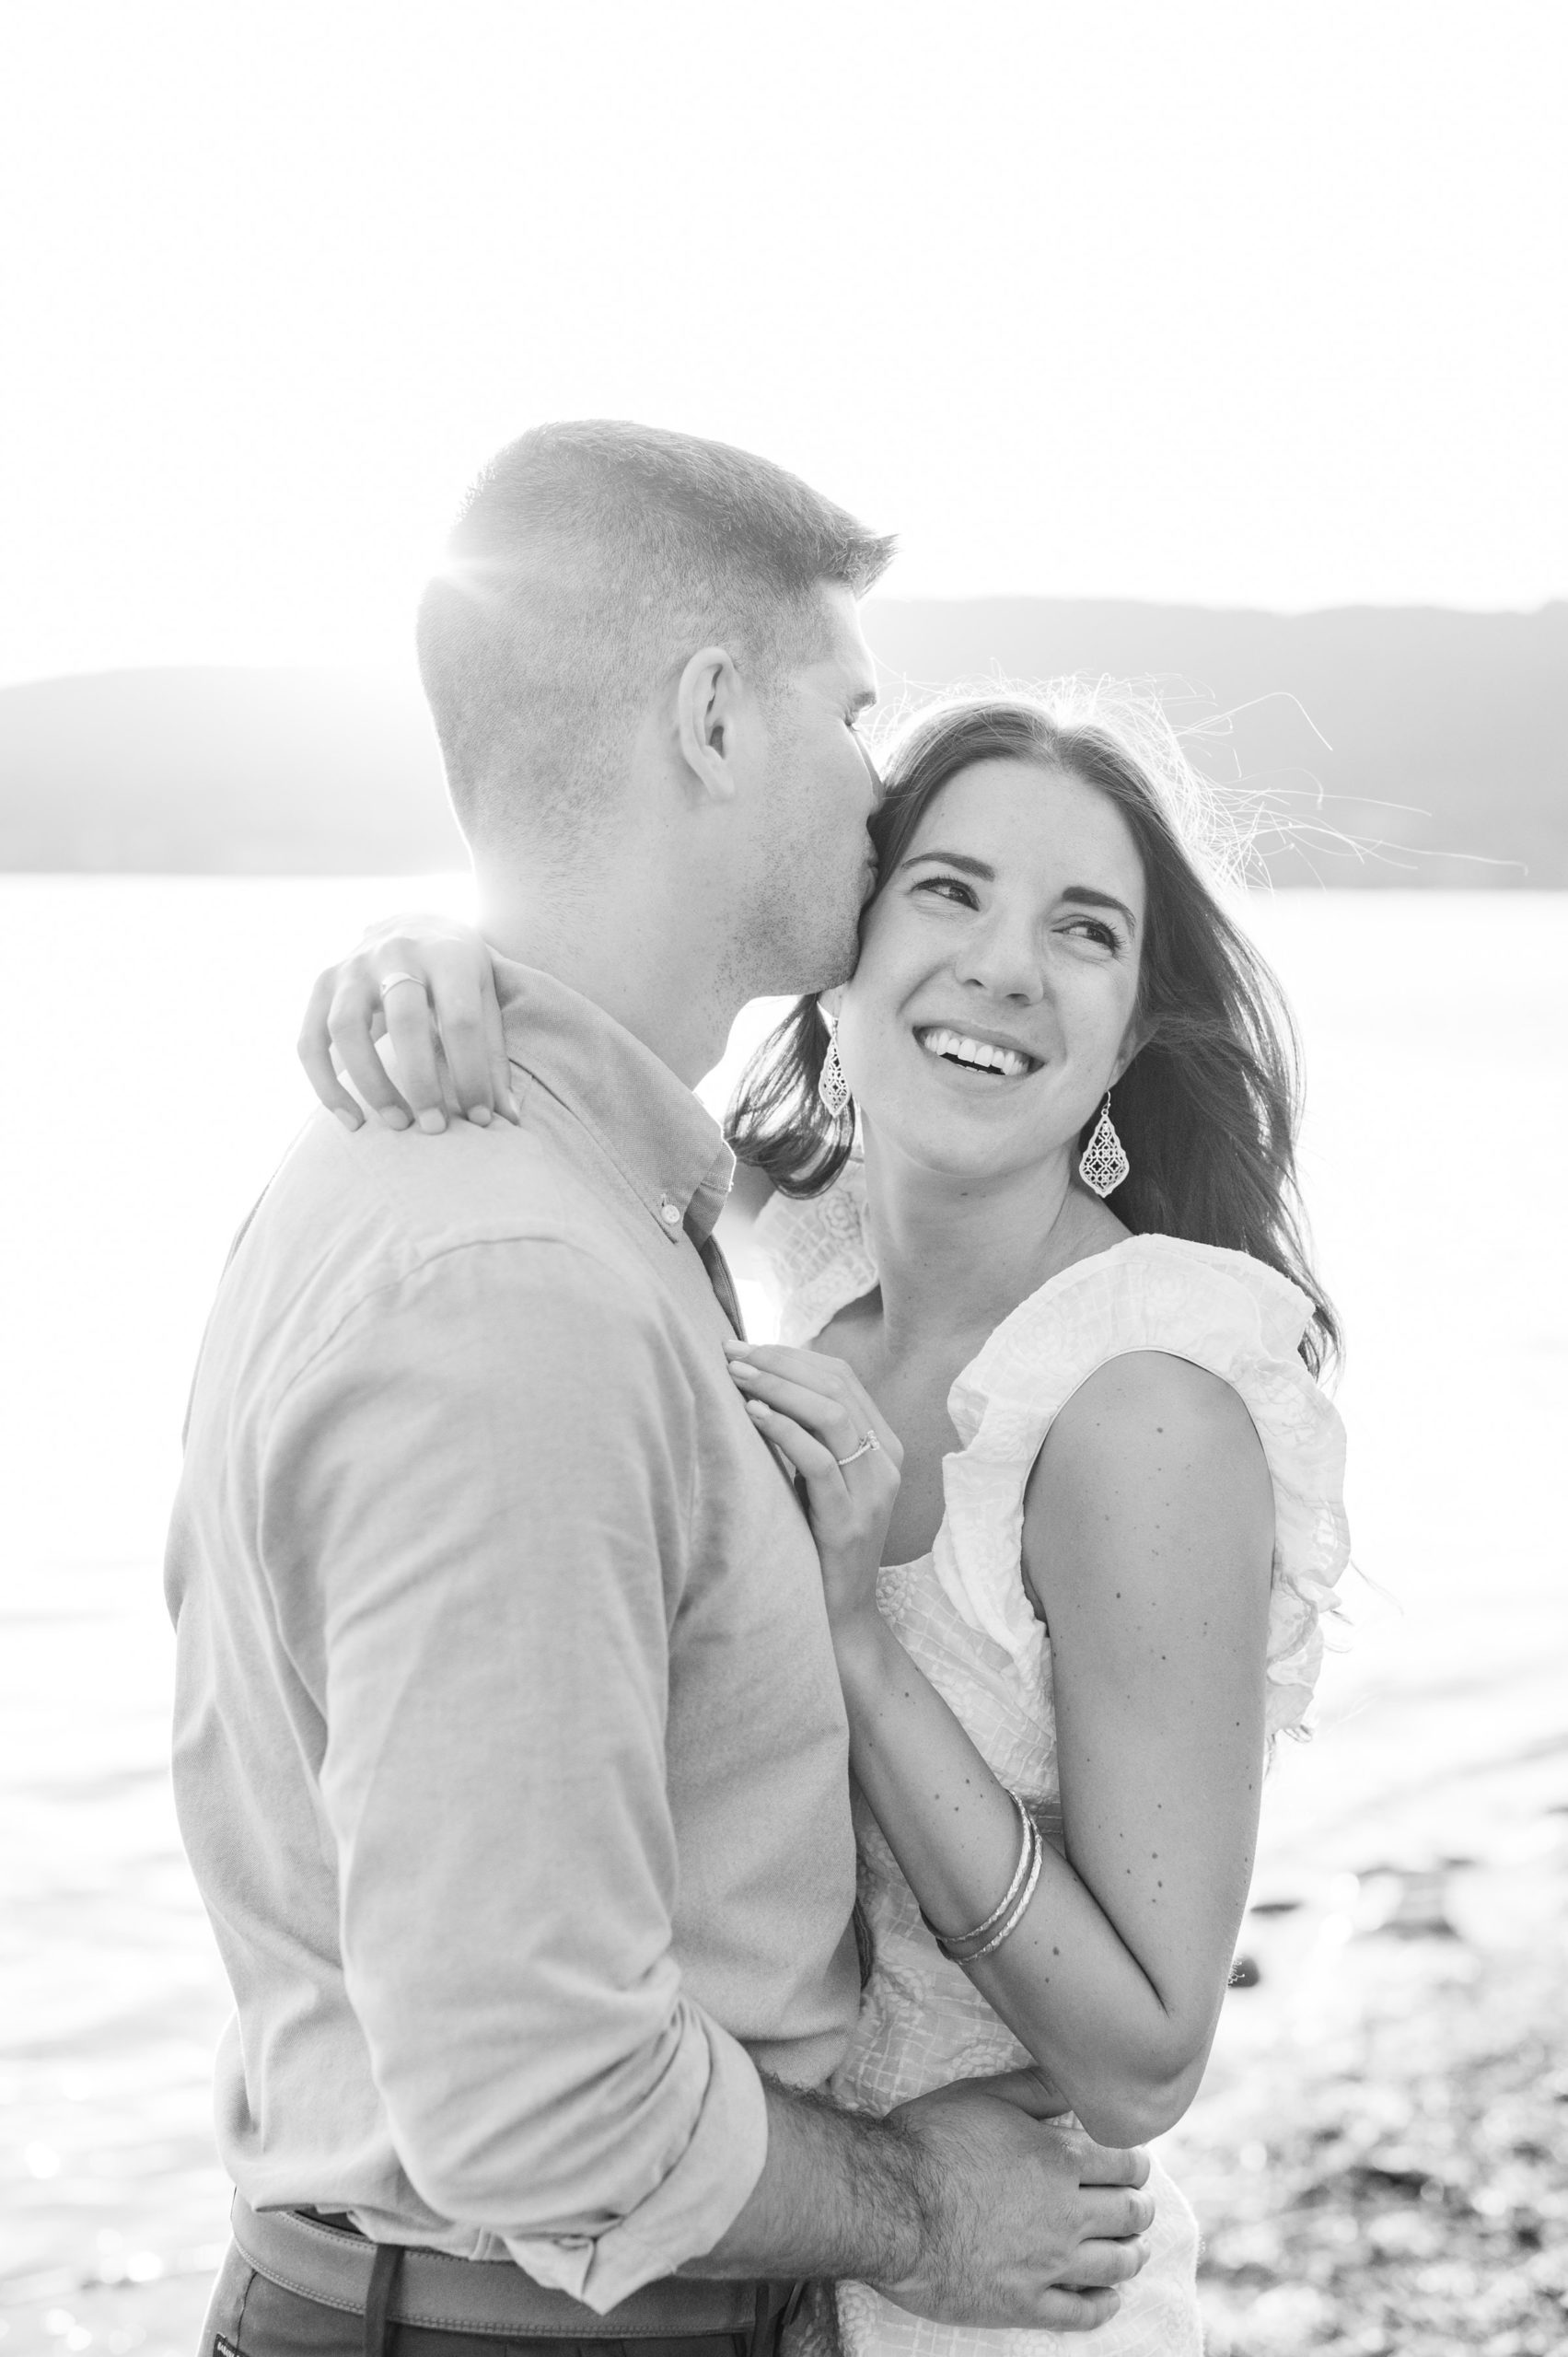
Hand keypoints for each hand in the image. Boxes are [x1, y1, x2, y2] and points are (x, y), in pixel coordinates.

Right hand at [297, 914, 517, 1133]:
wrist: (412, 923)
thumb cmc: (456, 972)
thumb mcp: (484, 997)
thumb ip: (492, 1054)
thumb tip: (506, 1119)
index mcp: (447, 954)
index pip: (460, 1019)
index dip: (471, 1073)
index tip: (480, 1118)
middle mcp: (396, 953)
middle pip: (404, 1021)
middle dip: (421, 1081)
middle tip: (435, 1127)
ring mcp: (352, 966)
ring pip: (347, 1028)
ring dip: (371, 1084)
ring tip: (397, 1124)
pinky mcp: (322, 984)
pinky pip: (310, 1040)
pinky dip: (325, 1085)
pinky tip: (352, 1120)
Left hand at [721, 1341, 901, 1632]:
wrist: (840, 1615)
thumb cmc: (819, 1540)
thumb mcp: (821, 1479)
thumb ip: (809, 1434)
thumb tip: (761, 1379)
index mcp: (885, 1444)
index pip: (843, 1377)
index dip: (792, 1355)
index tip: (745, 1346)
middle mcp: (887, 1461)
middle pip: (836, 1387)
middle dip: (779, 1363)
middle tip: (731, 1352)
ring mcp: (873, 1491)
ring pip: (831, 1415)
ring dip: (778, 1387)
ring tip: (735, 1375)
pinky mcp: (849, 1520)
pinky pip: (819, 1461)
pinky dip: (784, 1430)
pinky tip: (751, 1415)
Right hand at [883, 2068, 1153, 2329]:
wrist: (889, 2204)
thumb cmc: (932, 2142)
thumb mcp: (985, 2095)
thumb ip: (1038, 2087)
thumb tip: (1078, 2079)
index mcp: (1060, 2159)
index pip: (1125, 2163)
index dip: (1137, 2162)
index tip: (1136, 2164)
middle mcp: (1066, 2214)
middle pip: (1130, 2214)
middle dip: (1141, 2206)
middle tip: (1138, 2203)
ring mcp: (1048, 2264)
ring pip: (1116, 2264)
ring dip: (1133, 2253)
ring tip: (1133, 2248)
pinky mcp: (1024, 2303)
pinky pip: (1081, 2314)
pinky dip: (1104, 2305)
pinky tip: (1108, 2297)